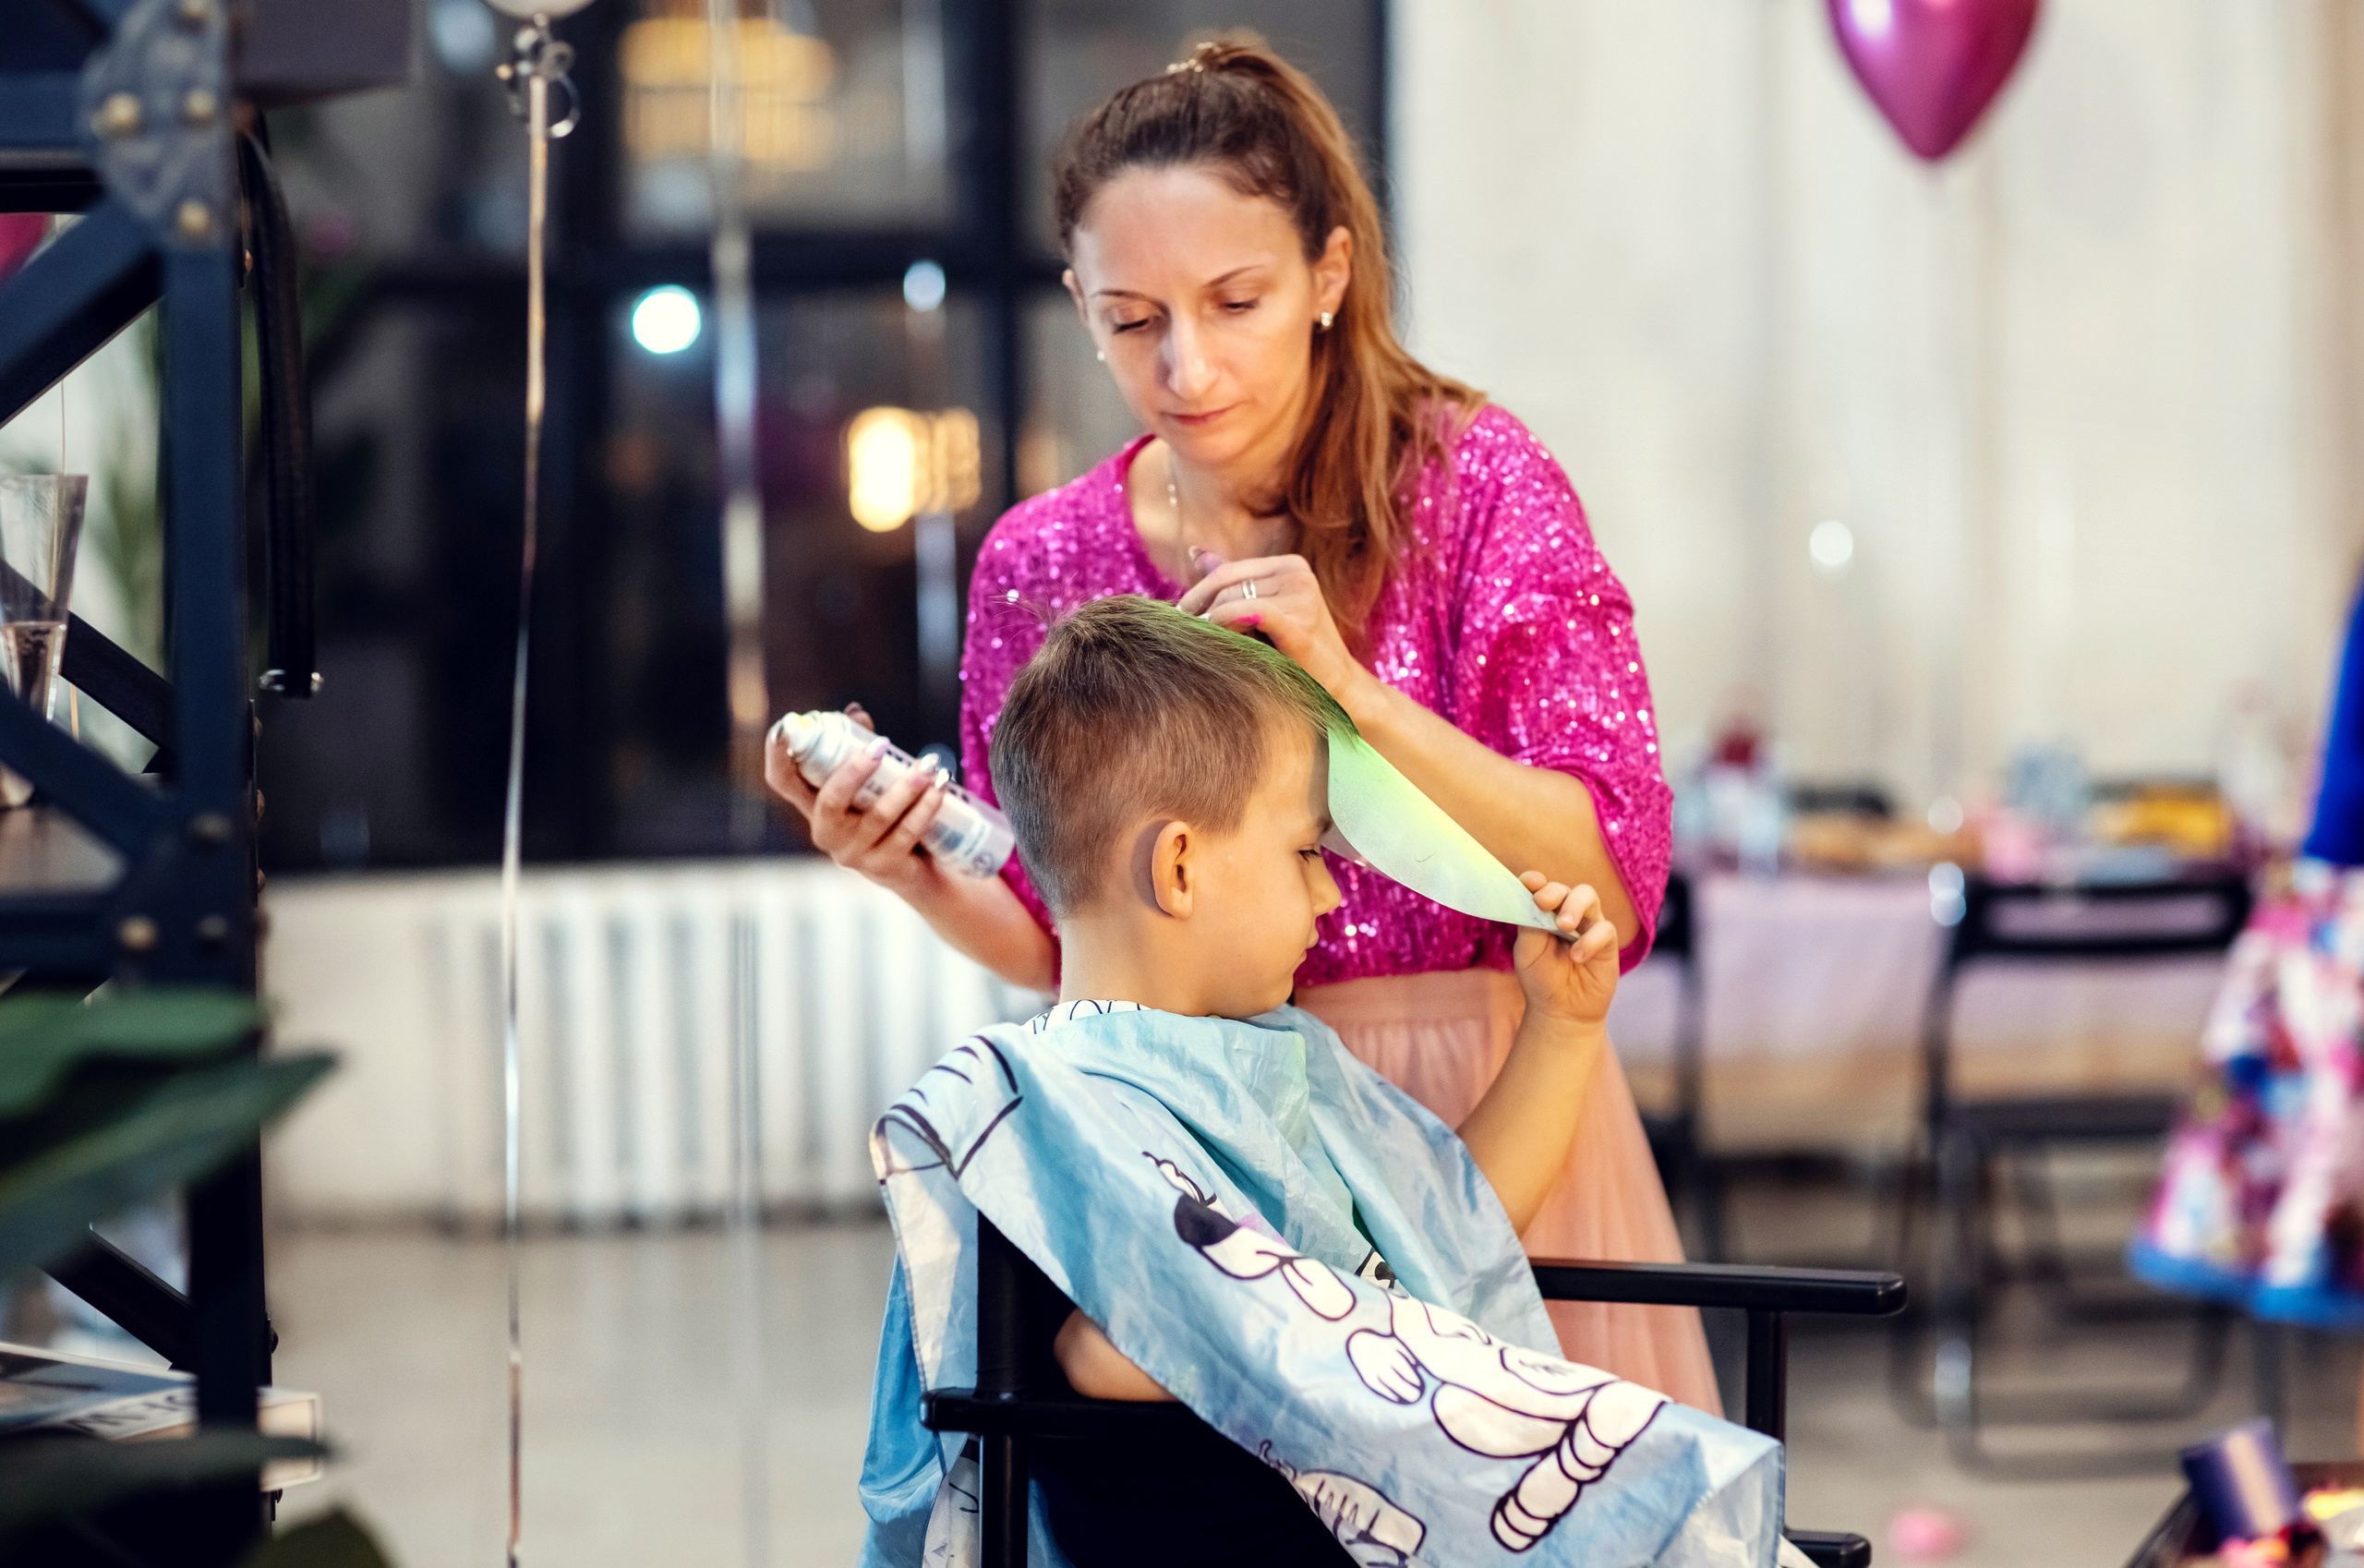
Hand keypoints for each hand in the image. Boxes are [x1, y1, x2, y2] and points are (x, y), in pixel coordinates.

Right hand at [762, 702, 951, 897]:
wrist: (915, 868)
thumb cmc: (882, 811)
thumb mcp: (867, 781)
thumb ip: (859, 747)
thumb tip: (856, 712)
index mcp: (813, 806)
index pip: (783, 781)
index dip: (777, 755)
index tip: (785, 727)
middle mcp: (826, 832)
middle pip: (830, 800)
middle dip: (855, 770)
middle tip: (883, 743)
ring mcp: (853, 854)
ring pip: (878, 816)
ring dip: (907, 786)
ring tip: (930, 764)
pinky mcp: (884, 867)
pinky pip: (907, 832)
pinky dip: (926, 806)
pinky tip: (940, 786)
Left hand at [1174, 550, 1367, 703]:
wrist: (1335, 688)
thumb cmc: (1293, 652)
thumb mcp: (1262, 610)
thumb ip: (1233, 582)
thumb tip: (1195, 552)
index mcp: (1289, 566)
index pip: (1228, 571)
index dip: (1199, 593)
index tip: (1180, 617)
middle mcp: (1298, 574)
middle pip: (1229, 584)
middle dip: (1201, 608)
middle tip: (1183, 631)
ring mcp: (1303, 595)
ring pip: (1235, 599)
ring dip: (1213, 622)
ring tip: (1201, 642)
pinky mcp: (1302, 622)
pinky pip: (1252, 611)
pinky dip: (1227, 619)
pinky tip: (1214, 631)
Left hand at [1510, 874, 1619, 1027]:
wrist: (1560, 1010)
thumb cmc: (1541, 978)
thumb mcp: (1527, 953)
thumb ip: (1530, 925)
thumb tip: (1535, 901)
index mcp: (1543, 912)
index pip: (1540, 888)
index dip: (1534, 881)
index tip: (1528, 882)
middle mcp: (1566, 913)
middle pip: (1566, 888)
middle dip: (1554, 891)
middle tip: (1543, 903)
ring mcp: (1588, 925)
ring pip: (1589, 897)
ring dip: (1575, 906)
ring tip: (1564, 926)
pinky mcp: (1606, 942)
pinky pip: (1604, 929)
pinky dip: (1590, 941)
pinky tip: (1577, 957)